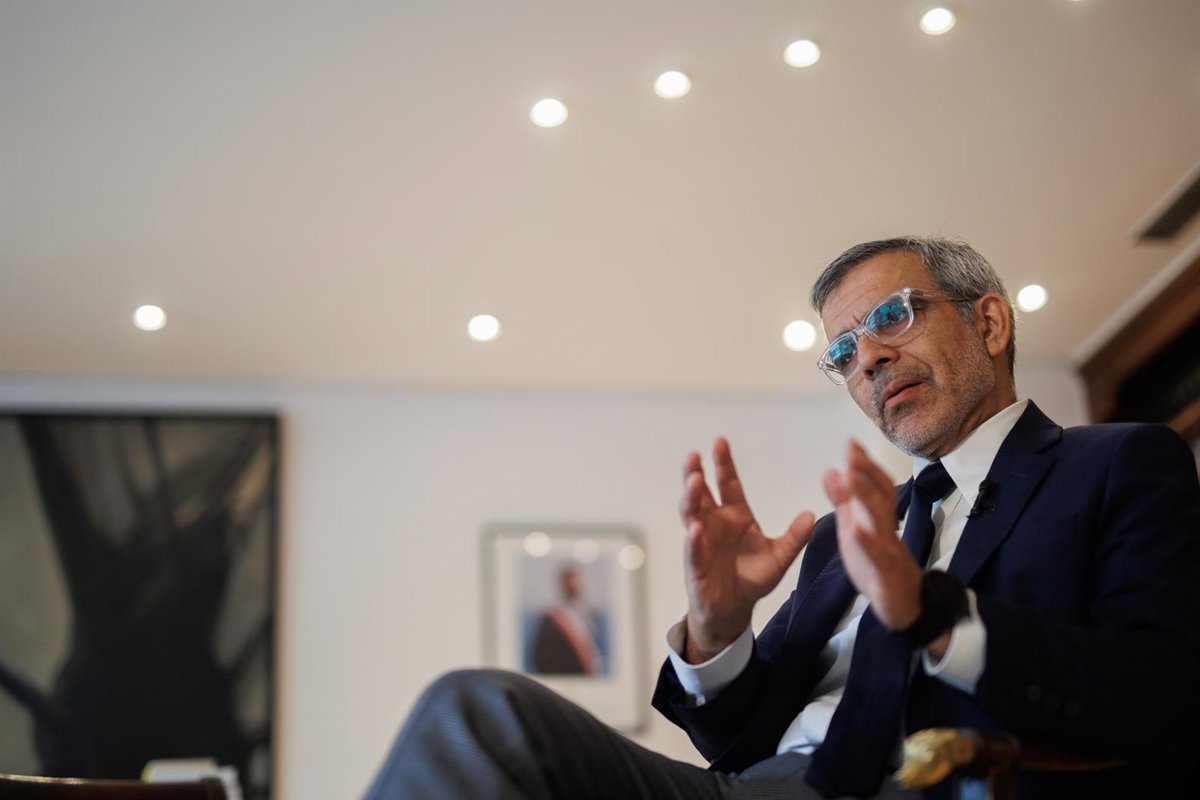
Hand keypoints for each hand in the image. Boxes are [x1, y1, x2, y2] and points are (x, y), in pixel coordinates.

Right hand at [680, 437, 814, 662]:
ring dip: (690, 497)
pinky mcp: (695, 564)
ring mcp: (701, 541)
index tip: (719, 442)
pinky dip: (693, 538)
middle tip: (695, 457)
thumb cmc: (751, 578)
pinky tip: (696, 528)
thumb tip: (811, 515)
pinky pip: (692, 548)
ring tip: (694, 481)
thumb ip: (794, 538)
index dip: (723, 464)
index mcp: (735, 515)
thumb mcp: (779, 557)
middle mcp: (714, 523)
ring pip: (691, 513)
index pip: (727, 483)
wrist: (734, 609)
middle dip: (695, 473)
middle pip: (701, 492)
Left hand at [822, 440, 922, 631]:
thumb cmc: (879, 563)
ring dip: (867, 499)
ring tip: (851, 478)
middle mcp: (886, 529)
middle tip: (851, 452)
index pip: (875, 485)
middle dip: (866, 472)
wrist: (904, 604)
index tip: (851, 443)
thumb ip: (844, 502)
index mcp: (878, 518)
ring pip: (881, 521)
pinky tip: (856, 531)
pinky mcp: (886, 574)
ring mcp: (889, 550)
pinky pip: (879, 557)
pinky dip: (869, 543)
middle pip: (881, 496)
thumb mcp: (855, 528)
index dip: (864, 464)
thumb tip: (832, 471)